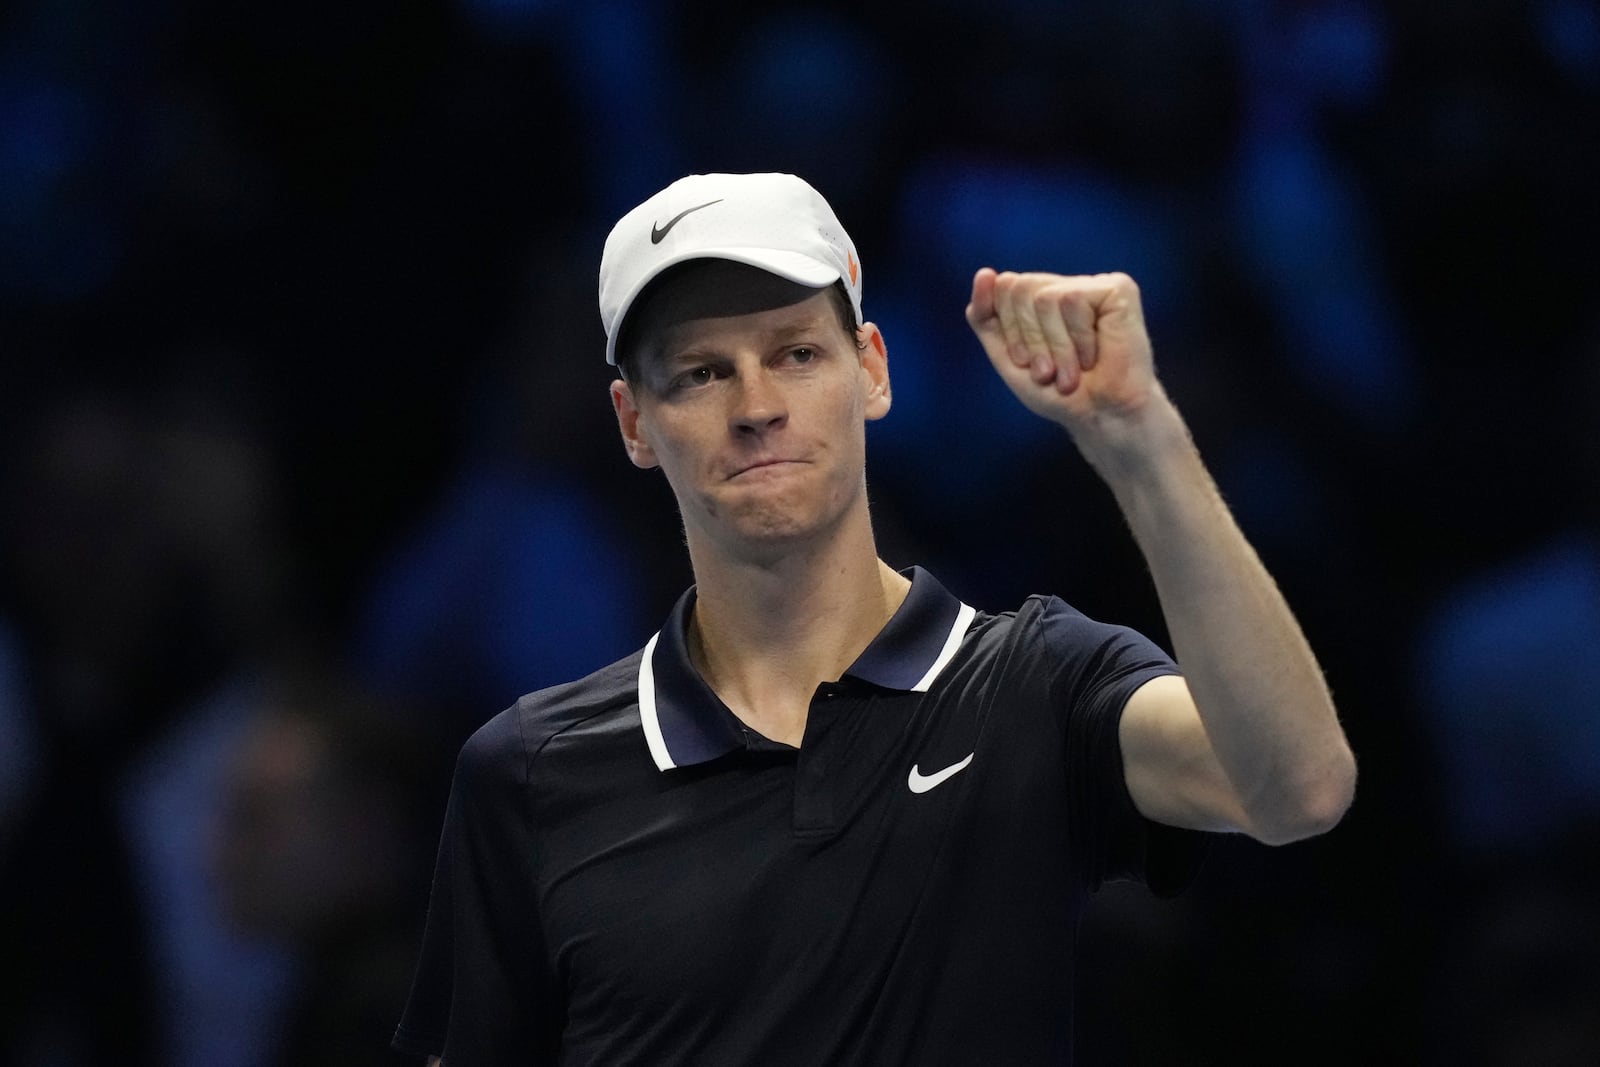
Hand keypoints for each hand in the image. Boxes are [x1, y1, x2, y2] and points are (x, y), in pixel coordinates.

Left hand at [965, 268, 1167, 442]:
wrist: (1099, 417)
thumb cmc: (1056, 392)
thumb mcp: (1007, 355)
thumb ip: (986, 316)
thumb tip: (985, 273)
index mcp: (1039, 297)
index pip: (1003, 288)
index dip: (1011, 330)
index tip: (1028, 364)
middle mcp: (1065, 285)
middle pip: (1020, 287)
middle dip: (1030, 339)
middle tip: (1050, 371)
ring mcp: (1092, 285)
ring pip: (1046, 297)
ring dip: (1056, 347)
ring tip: (1071, 372)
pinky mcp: (1118, 289)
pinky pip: (1074, 300)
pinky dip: (1078, 339)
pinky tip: (1094, 356)